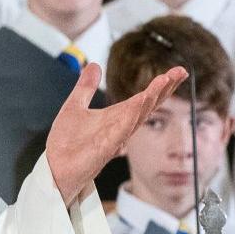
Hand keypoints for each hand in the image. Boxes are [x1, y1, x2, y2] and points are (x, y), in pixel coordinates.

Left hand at [45, 62, 184, 204]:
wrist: (54, 167)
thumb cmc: (67, 144)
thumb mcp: (75, 106)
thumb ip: (86, 87)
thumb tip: (94, 66)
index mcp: (117, 116)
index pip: (145, 99)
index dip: (161, 86)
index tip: (177, 71)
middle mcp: (121, 126)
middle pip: (149, 106)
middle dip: (165, 89)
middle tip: (180, 72)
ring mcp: (115, 137)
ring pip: (140, 115)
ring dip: (152, 97)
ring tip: (165, 80)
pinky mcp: (105, 147)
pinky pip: (123, 129)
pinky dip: (133, 114)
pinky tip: (142, 101)